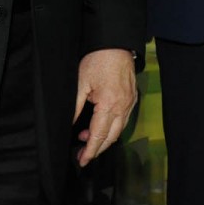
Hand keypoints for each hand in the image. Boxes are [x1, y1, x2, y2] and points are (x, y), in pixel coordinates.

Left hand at [74, 49, 136, 166]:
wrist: (116, 44)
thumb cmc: (98, 60)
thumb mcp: (80, 83)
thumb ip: (75, 107)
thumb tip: (70, 125)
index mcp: (109, 104)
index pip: (98, 135)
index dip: (90, 151)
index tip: (82, 160)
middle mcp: (123, 106)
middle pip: (111, 137)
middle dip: (97, 149)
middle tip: (83, 154)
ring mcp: (130, 102)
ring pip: (119, 130)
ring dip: (105, 138)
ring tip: (87, 137)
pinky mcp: (133, 98)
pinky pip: (124, 120)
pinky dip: (113, 127)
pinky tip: (101, 124)